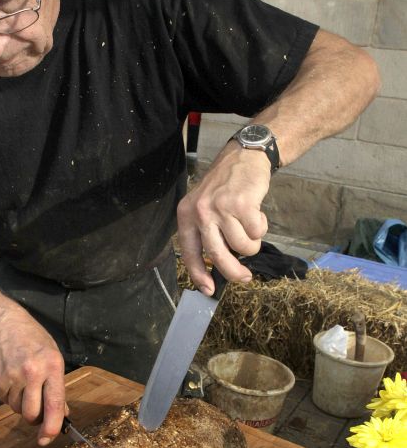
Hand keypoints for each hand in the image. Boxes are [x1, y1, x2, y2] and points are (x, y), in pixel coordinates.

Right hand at [0, 301, 65, 445]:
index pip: (54, 404)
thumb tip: (62, 414)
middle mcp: (33, 372)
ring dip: (21, 405)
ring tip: (24, 385)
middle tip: (37, 409)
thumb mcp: (53, 357)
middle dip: (35, 418)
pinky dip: (10, 396)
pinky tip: (12, 379)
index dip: (52, 427)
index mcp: (52, 366)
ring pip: (17, 409)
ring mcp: (12, 376)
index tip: (48, 438)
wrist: (4, 324)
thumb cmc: (33, 341)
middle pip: (32, 414)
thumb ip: (58, 386)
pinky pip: (5, 401)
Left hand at [177, 144, 270, 292]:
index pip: (189, 253)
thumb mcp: (205, 206)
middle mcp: (200, 212)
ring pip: (242, 247)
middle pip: (218, 256)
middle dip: (234, 273)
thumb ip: (208, 233)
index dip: (199, 275)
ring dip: (252, 243)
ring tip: (250, 226)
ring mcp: (221, 208)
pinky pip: (257, 233)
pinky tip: (256, 212)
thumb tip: (217, 267)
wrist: (244, 156)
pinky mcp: (242, 204)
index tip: (208, 290)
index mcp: (186, 215)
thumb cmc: (226, 186)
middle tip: (245, 278)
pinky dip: (261, 228)